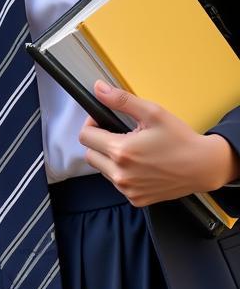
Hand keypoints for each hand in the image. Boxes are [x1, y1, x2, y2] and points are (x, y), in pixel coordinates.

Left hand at [78, 81, 239, 205]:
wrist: (204, 167)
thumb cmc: (180, 139)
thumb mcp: (152, 113)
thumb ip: (121, 100)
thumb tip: (98, 89)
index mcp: (122, 152)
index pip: (85, 136)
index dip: (92, 124)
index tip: (103, 121)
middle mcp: (121, 174)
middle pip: (90, 154)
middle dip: (99, 142)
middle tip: (119, 135)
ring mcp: (128, 190)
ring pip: (102, 170)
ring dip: (110, 159)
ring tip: (133, 150)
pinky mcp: (136, 199)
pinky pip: (117, 184)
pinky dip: (122, 173)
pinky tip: (139, 165)